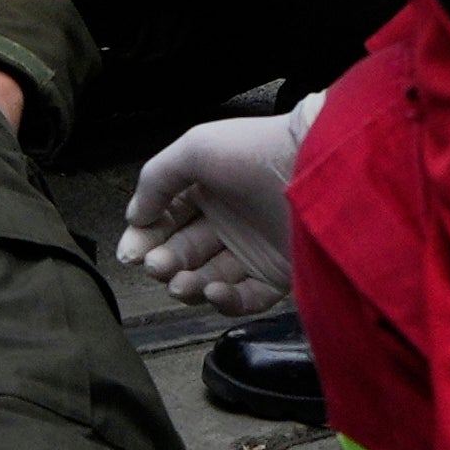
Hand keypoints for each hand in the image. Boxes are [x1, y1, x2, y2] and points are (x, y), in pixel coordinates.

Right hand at [116, 92, 321, 310]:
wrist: (318, 168)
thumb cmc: (256, 150)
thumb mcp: (194, 148)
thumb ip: (155, 179)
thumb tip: (134, 216)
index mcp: (208, 189)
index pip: (166, 221)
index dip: (145, 238)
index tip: (131, 253)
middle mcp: (230, 220)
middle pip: (184, 252)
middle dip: (164, 262)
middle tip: (156, 265)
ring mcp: (253, 249)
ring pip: (208, 278)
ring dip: (188, 284)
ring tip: (179, 283)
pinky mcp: (278, 275)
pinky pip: (246, 298)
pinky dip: (225, 301)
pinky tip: (213, 291)